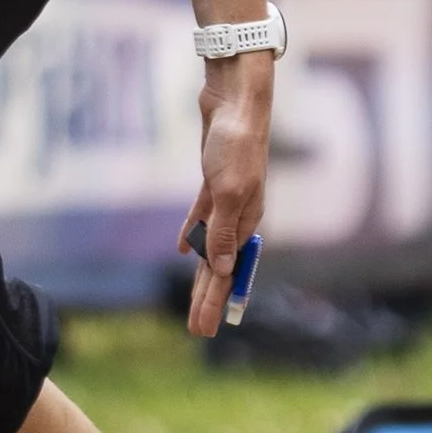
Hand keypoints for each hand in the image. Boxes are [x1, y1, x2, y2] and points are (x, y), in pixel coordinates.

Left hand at [181, 50, 274, 335]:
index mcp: (246, 221)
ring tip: (195, 301)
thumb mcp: (226, 192)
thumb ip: (222, 232)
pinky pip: (202, 217)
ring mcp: (226, 199)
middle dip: (208, 299)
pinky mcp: (213, 182)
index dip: (215, 303)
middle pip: (221, 266)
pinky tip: (185, 250)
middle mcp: (239, 215)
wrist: (236, 101)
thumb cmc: (237, 144)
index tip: (204, 330)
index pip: (230, 273)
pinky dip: (193, 235)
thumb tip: (223, 270)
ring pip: (212, 246)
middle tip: (197, 331)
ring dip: (202, 274)